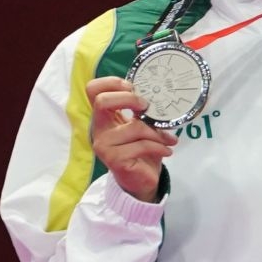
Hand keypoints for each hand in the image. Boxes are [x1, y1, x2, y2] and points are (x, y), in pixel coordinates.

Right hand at [87, 76, 176, 202]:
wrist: (140, 179)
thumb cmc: (140, 148)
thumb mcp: (141, 125)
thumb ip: (141, 111)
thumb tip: (156, 95)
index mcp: (103, 116)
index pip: (93, 89)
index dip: (112, 82)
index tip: (133, 88)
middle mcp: (98, 128)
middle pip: (102, 101)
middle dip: (129, 99)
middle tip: (147, 107)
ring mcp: (104, 144)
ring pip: (133, 127)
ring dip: (157, 132)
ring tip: (169, 138)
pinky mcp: (114, 159)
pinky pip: (142, 146)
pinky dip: (159, 146)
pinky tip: (167, 150)